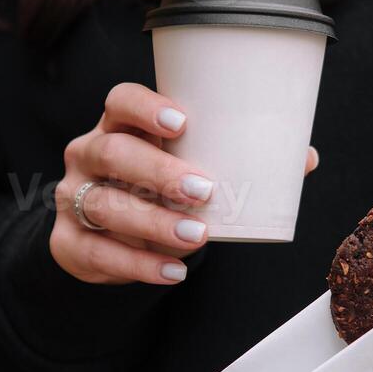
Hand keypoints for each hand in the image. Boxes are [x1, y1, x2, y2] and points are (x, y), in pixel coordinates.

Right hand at [51, 82, 317, 284]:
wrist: (106, 238)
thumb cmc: (155, 190)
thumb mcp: (186, 169)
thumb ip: (236, 160)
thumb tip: (304, 158)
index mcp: (118, 126)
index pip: (119, 101)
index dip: (145, 106)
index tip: (182, 121)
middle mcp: (88, 155)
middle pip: (112, 152)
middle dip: (158, 171)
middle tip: (204, 191)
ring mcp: (73, 199)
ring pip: (105, 205)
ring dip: (153, 223)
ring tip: (196, 238)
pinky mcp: (68, 242)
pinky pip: (98, 252)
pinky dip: (138, 265)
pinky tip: (173, 270)